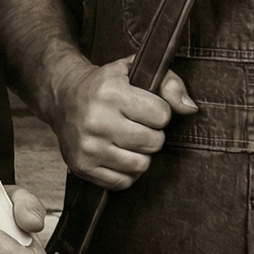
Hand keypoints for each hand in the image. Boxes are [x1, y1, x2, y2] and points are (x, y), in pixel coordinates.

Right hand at [49, 54, 197, 189]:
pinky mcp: (82, 166)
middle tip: (136, 125)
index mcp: (111, 93)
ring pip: (140, 165)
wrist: (62, 97)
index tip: (144, 107)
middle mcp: (96, 120)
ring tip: (127, 140)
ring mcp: (88, 147)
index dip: (158, 112)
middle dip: (151, 134)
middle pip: (153, 142)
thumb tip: (190, 109)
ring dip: (139, 154)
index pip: (162, 115)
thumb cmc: (106, 85)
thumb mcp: (136, 71)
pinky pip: (122, 182)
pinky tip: (117, 154)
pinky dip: (125, 172)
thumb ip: (170, 83)